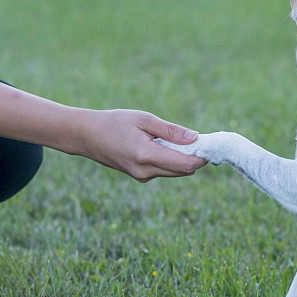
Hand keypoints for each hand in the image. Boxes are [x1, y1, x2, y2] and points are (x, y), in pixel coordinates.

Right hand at [75, 109, 206, 181]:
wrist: (87, 136)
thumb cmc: (115, 122)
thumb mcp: (144, 119)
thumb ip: (170, 131)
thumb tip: (195, 138)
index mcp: (146, 155)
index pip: (185, 164)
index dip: (201, 156)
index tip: (209, 143)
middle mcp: (145, 171)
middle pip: (183, 171)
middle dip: (194, 157)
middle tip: (198, 139)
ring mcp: (142, 177)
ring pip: (174, 172)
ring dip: (182, 159)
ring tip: (179, 140)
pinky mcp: (140, 177)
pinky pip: (163, 171)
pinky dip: (170, 160)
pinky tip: (164, 146)